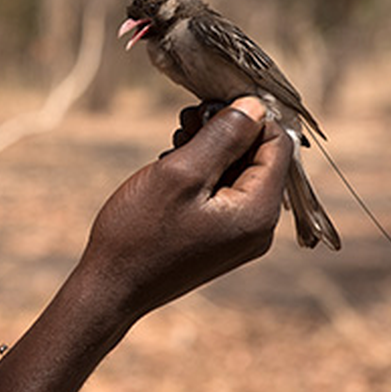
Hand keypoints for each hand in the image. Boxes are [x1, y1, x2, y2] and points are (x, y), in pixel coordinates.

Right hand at [80, 96, 290, 320]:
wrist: (111, 287)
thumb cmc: (140, 232)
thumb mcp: (181, 173)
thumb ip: (223, 137)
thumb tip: (255, 106)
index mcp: (257, 211)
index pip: (278, 144)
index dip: (249, 116)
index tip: (209, 104)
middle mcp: (258, 226)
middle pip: (259, 158)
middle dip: (226, 131)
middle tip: (186, 120)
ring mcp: (238, 235)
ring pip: (237, 173)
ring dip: (210, 148)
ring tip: (176, 140)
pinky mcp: (217, 238)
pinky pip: (222, 193)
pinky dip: (202, 172)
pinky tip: (173, 165)